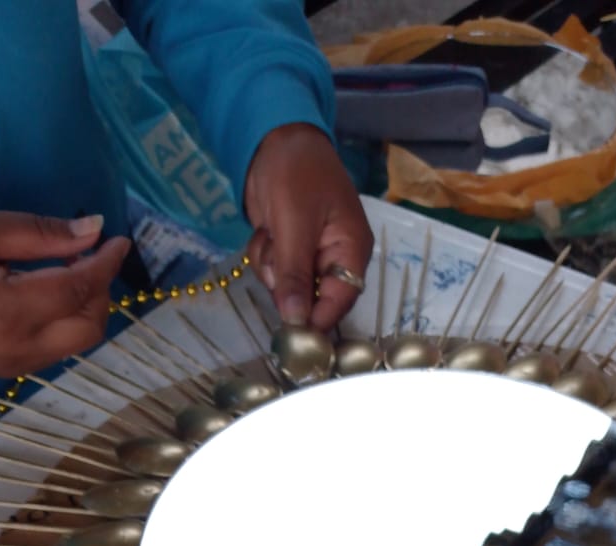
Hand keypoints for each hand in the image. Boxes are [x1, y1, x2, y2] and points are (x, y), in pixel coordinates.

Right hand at [0, 210, 130, 376]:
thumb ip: (42, 234)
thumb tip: (93, 232)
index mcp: (10, 312)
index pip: (78, 289)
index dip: (105, 264)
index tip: (119, 240)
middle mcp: (20, 348)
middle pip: (89, 327)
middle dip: (101, 291)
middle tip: (91, 257)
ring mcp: (16, 366)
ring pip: (77, 343)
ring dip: (86, 308)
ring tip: (71, 272)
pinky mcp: (10, 371)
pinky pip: (56, 350)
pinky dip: (66, 323)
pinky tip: (52, 296)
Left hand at [243, 123, 372, 332]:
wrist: (272, 137)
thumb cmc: (296, 172)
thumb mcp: (295, 224)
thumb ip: (295, 275)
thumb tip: (296, 321)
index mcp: (351, 250)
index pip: (341, 300)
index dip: (319, 320)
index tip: (294, 337)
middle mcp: (335, 258)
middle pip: (312, 299)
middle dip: (288, 285)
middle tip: (275, 260)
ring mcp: (311, 254)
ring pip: (287, 288)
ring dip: (271, 268)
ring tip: (271, 235)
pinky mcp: (289, 250)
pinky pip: (273, 272)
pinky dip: (264, 256)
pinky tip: (266, 231)